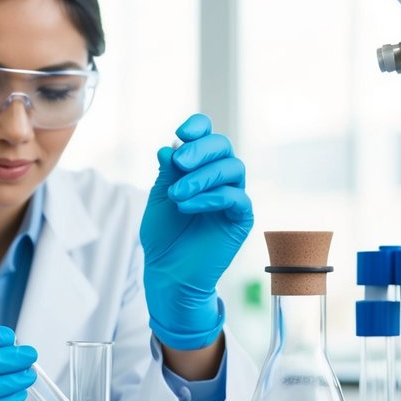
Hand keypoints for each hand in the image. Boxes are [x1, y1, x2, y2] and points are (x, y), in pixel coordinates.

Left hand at [140, 114, 252, 349]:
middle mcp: (219, 178)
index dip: (199, 127)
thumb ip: (167, 173)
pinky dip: (210, 197)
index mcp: (199, 168)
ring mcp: (233, 197)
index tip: (181, 133)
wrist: (168, 273)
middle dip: (202, 149)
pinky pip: (235, 197)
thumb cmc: (163, 236)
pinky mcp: (241, 218)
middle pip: (224, 147)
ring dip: (203, 176)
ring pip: (233, 168)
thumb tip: (170, 146)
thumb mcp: (160, 198)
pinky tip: (187, 207)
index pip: (208, 136)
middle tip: (180, 162)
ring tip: (177, 195)